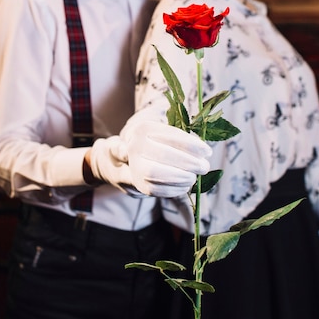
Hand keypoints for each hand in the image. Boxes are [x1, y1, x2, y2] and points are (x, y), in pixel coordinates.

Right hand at [89, 120, 210, 197]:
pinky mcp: (133, 184)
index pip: (171, 136)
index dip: (192, 145)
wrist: (110, 162)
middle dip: (188, 163)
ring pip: (156, 174)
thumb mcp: (158, 135)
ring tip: (194, 177)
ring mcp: (131, 165)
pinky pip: (154, 190)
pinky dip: (173, 190)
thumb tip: (200, 145)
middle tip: (204, 167)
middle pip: (163, 156)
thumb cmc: (143, 145)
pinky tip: (184, 187)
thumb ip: (177, 139)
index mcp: (143, 129)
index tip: (207, 151)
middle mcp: (134, 145)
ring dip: (180, 178)